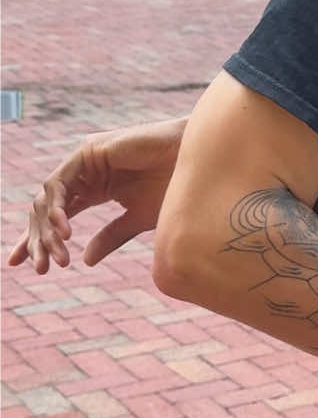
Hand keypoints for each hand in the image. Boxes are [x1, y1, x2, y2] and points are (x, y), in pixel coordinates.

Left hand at [7, 118, 186, 272]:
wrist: (195, 166)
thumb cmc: (174, 188)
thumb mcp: (136, 220)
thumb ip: (110, 236)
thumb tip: (84, 261)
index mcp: (95, 188)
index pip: (57, 215)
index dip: (37, 239)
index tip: (22, 265)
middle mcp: (85, 173)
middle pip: (47, 208)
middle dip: (38, 239)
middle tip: (39, 267)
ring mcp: (85, 160)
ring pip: (49, 197)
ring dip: (47, 229)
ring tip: (55, 255)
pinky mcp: (88, 150)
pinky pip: (60, 181)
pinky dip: (57, 206)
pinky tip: (63, 229)